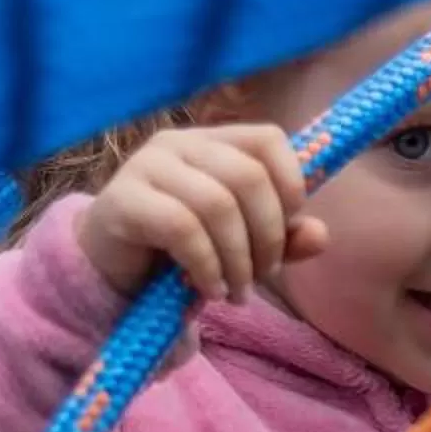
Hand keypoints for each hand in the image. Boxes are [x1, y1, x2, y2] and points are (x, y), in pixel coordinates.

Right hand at [77, 125, 329, 299]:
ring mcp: (146, 167)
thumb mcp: (239, 246)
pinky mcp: (122, 200)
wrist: (110, 274)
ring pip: (217, 204)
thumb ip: (281, 238)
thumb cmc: (179, 253)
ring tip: (236, 292)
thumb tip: (320, 236)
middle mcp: (179, 143)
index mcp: (213, 142)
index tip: (288, 229)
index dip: (290, 184)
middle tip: (262, 277)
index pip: (268, 139)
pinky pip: (182, 228)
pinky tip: (209, 289)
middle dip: (267, 235)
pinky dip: (206, 266)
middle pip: (247, 176)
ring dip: (238, 259)